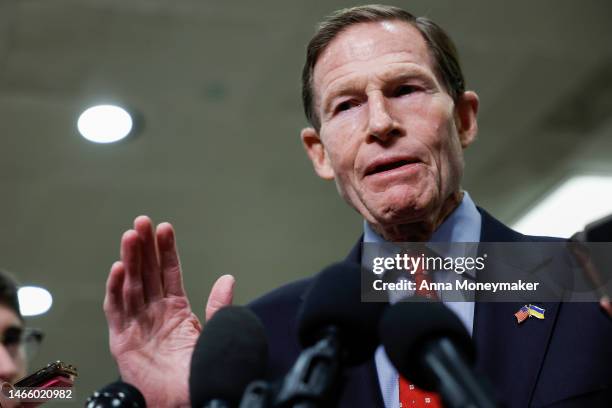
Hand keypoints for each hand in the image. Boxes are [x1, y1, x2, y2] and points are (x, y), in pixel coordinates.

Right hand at [103, 216, 234, 406]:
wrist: (188, 399)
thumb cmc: (202, 371)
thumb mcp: (215, 332)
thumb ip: (219, 306)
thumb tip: (227, 279)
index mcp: (175, 310)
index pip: (169, 272)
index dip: (166, 250)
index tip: (165, 228)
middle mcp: (154, 313)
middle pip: (146, 273)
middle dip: (144, 247)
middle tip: (142, 222)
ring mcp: (137, 324)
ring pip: (131, 285)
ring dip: (130, 260)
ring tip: (131, 236)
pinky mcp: (122, 340)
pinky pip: (116, 310)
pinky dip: (116, 289)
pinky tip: (118, 269)